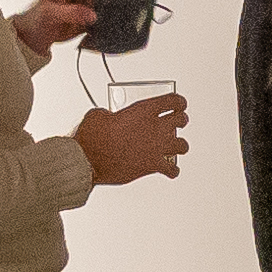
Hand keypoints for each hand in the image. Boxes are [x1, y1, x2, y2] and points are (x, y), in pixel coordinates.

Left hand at [19, 0, 113, 52]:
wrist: (36, 34)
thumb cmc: (37, 18)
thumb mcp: (50, 14)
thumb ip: (71, 13)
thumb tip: (91, 14)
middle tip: (100, 5)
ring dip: (103, 5)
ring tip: (94, 17)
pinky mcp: (88, 11)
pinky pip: (102, 10)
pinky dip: (103, 16)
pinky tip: (94, 24)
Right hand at [71, 93, 190, 186]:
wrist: (89, 160)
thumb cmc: (93, 137)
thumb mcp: (100, 115)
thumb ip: (111, 114)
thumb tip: (109, 119)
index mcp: (144, 110)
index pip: (173, 101)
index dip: (179, 102)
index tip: (179, 104)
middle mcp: (155, 127)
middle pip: (181, 120)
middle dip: (180, 120)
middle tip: (178, 122)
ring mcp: (156, 147)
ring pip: (182, 145)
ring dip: (180, 145)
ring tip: (176, 146)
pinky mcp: (152, 166)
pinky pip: (172, 169)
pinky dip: (172, 170)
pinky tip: (170, 170)